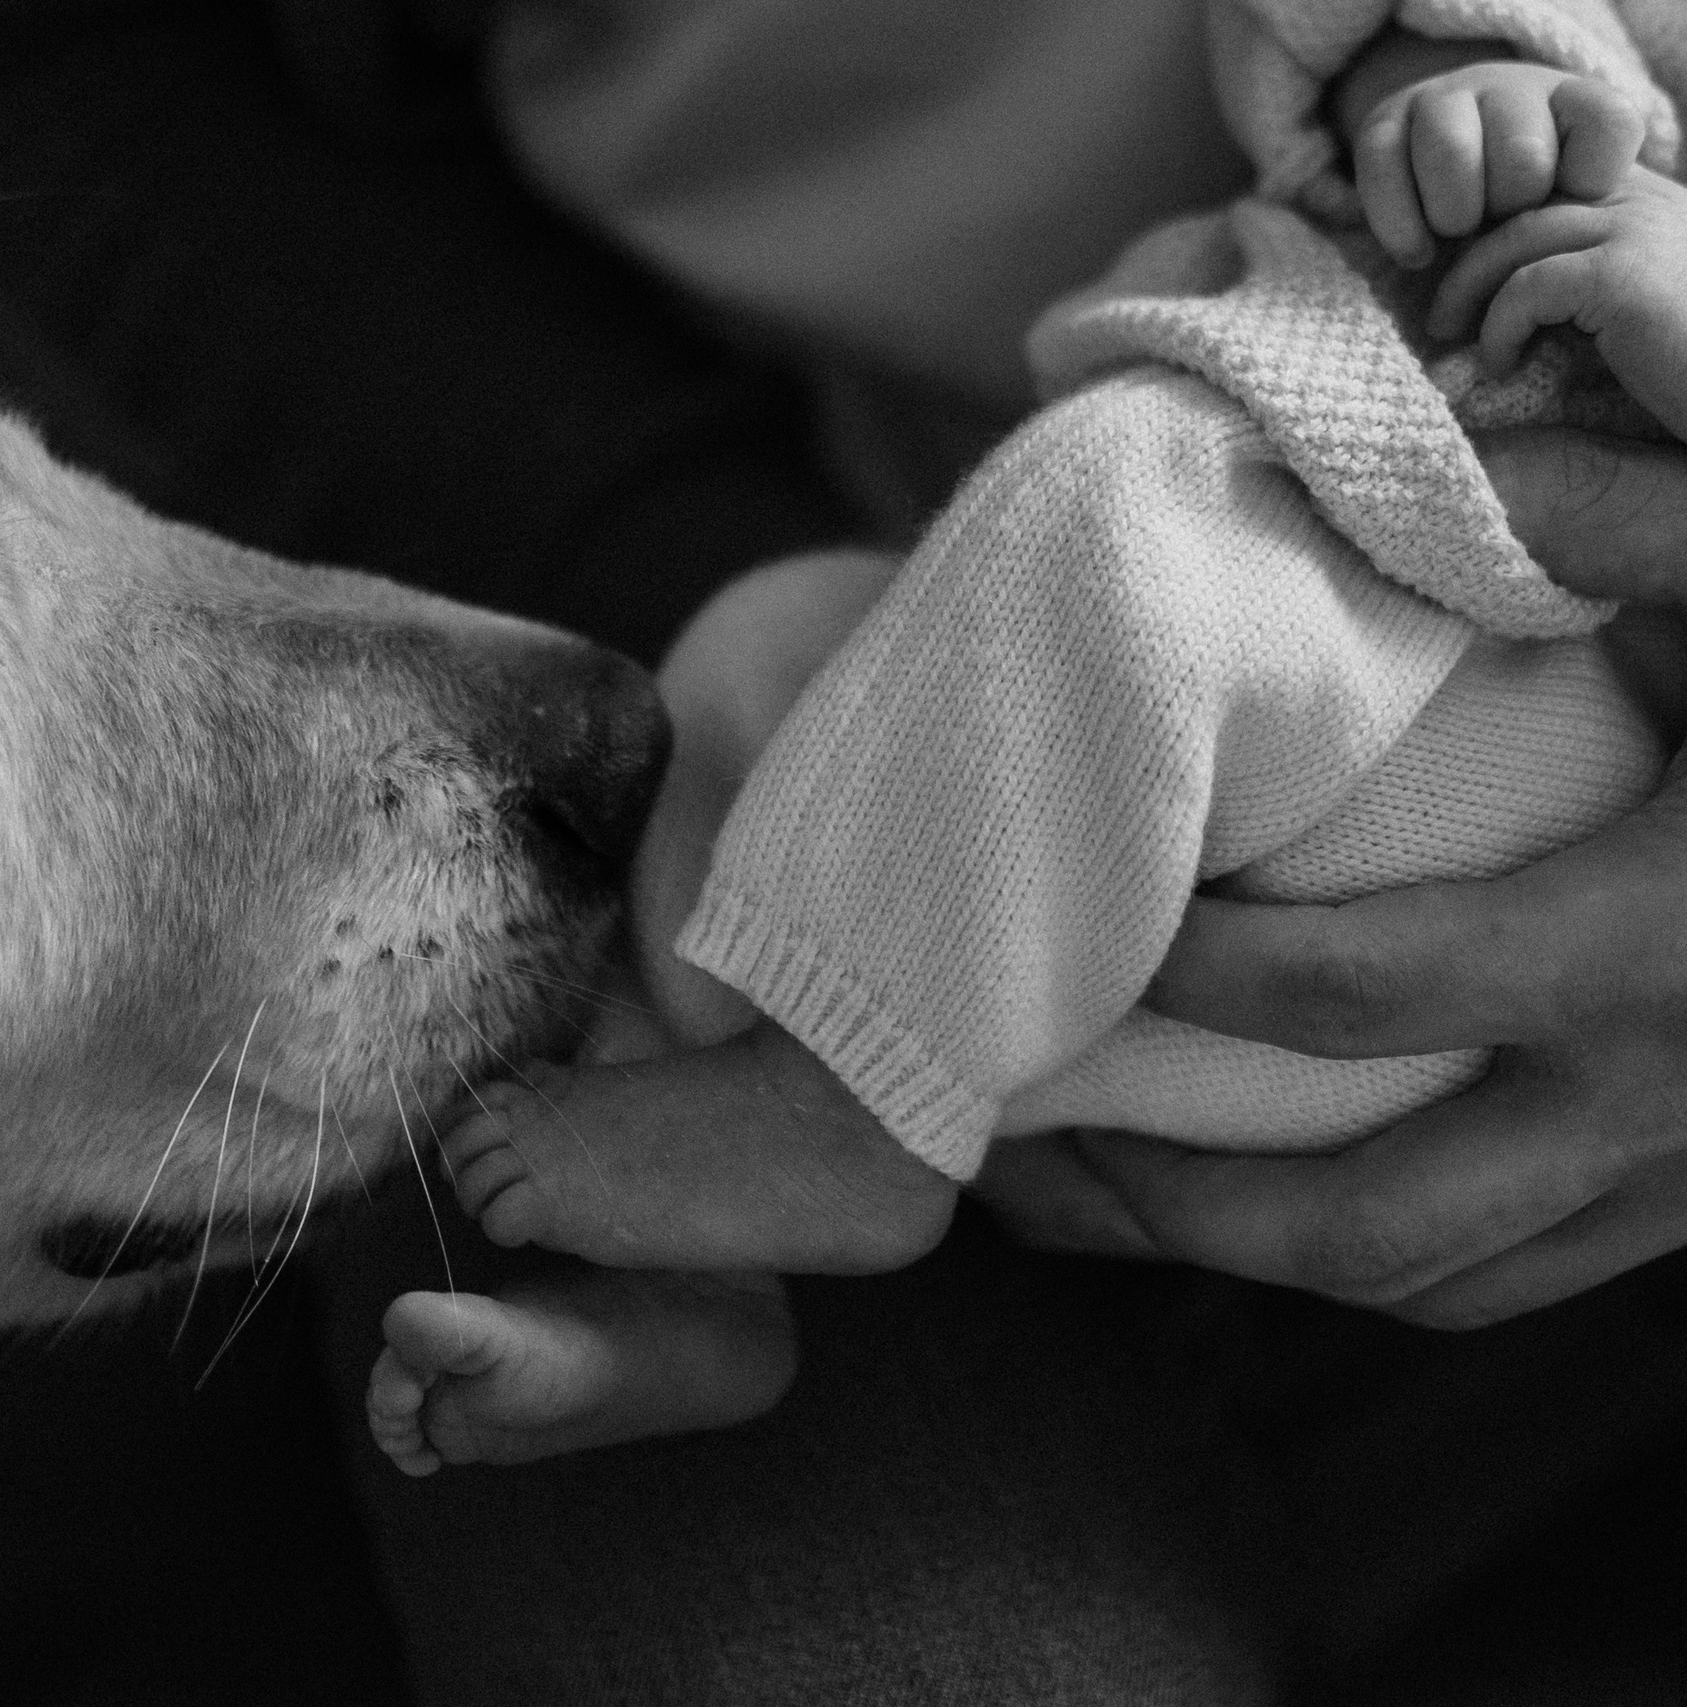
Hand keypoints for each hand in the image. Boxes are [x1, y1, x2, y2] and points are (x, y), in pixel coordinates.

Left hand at [972, 428, 1686, 1326]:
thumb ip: (1618, 522)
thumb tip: (1433, 461)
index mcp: (1654, 950)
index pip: (1355, 996)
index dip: (1188, 980)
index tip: (1078, 926)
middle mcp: (1662, 1107)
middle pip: (1355, 1222)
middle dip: (1159, 1204)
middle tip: (999, 1146)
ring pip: (1426, 1282)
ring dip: (1237, 1261)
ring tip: (1082, 1200)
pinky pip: (1509, 1278)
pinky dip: (1369, 1260)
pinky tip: (1257, 1202)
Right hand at [1342, 53, 1642, 268]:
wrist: (1446, 191)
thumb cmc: (1518, 210)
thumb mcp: (1567, 205)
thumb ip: (1579, 210)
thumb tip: (1545, 245)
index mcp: (1573, 97)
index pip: (1608, 125)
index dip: (1589, 182)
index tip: (1565, 203)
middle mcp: (1510, 85)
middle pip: (1523, 156)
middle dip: (1511, 208)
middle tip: (1500, 224)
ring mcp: (1442, 98)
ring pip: (1451, 154)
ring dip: (1455, 216)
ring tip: (1457, 231)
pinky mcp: (1382, 124)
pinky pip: (1385, 175)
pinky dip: (1402, 229)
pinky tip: (1418, 252)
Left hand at [1427, 167, 1686, 438]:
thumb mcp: (1645, 309)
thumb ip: (1594, 284)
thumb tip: (1518, 295)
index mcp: (1653, 204)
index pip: (1553, 185)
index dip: (1498, 226)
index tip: (1468, 280)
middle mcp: (1648, 203)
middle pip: (1522, 203)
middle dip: (1467, 254)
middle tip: (1440, 312)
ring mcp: (1638, 232)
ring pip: (1513, 239)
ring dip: (1468, 289)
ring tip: (1451, 336)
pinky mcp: (1624, 276)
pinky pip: (1527, 286)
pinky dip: (1499, 325)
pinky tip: (1500, 363)